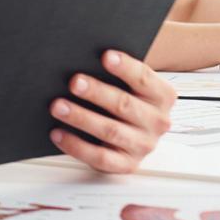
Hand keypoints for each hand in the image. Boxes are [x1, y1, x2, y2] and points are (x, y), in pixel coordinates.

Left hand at [49, 50, 174, 173]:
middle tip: (74, 82)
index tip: (105, 56)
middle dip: (97, 92)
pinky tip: (58, 133)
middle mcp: (157, 121)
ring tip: (57, 106)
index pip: (144, 79)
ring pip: (110, 131)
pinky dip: (76, 145)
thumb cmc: (126, 100)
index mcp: (162, 96)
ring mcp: (143, 145)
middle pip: (124, 105)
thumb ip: (115, 74)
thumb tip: (82, 61)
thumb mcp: (130, 85)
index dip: (125, 67)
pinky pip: (100, 157)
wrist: (136, 133)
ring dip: (81, 118)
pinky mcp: (127, 164)